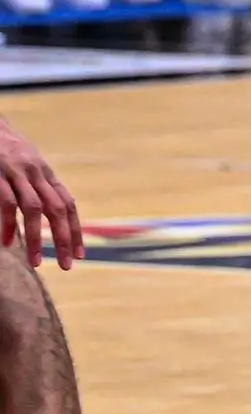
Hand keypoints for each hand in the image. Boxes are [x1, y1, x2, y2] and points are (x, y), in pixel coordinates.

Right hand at [0, 121, 79, 268]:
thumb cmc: (3, 148)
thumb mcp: (24, 165)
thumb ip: (35, 186)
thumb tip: (46, 211)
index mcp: (45, 174)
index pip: (67, 204)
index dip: (75, 229)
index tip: (79, 254)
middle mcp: (36, 174)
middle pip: (58, 209)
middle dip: (64, 238)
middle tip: (68, 265)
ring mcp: (17, 174)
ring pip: (34, 209)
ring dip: (36, 238)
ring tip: (37, 263)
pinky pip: (7, 204)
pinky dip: (9, 226)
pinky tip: (8, 244)